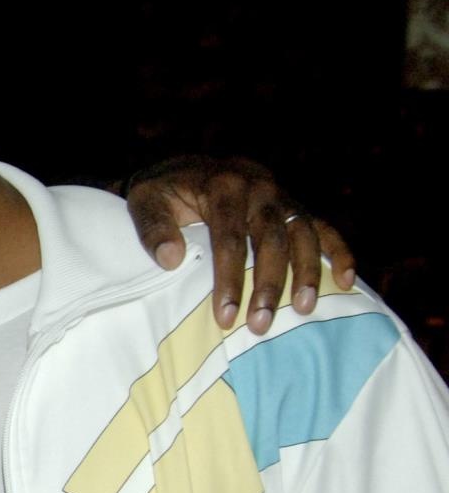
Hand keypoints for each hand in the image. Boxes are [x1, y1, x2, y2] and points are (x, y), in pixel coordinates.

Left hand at [124, 155, 357, 335]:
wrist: (183, 168)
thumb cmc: (162, 193)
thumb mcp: (144, 202)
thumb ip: (153, 229)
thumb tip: (171, 260)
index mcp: (222, 186)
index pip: (229, 239)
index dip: (229, 279)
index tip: (225, 316)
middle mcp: (259, 187)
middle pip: (271, 239)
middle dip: (268, 284)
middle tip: (260, 324)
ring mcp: (281, 195)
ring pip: (302, 234)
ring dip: (307, 273)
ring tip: (304, 309)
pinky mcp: (294, 204)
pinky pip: (323, 226)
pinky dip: (338, 251)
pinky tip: (348, 280)